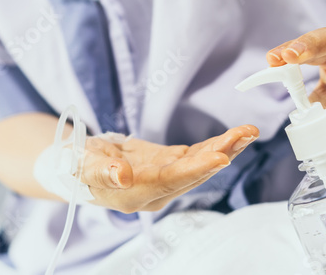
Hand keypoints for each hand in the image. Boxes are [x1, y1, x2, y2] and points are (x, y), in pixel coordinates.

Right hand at [79, 125, 258, 212]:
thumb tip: (122, 176)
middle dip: (221, 153)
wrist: (80, 166)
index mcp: (137, 193)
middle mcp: (156, 190)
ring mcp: (164, 178)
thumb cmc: (78, 166)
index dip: (196, 169)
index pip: (171, 180)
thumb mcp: (83, 165)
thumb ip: (103, 172)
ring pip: (199, 165)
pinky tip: (232, 137)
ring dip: (224, 148)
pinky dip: (212, 145)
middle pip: (194, 173)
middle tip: (245, 134)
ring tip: (247, 132)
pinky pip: (194, 156)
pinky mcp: (167, 165)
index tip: (221, 156)